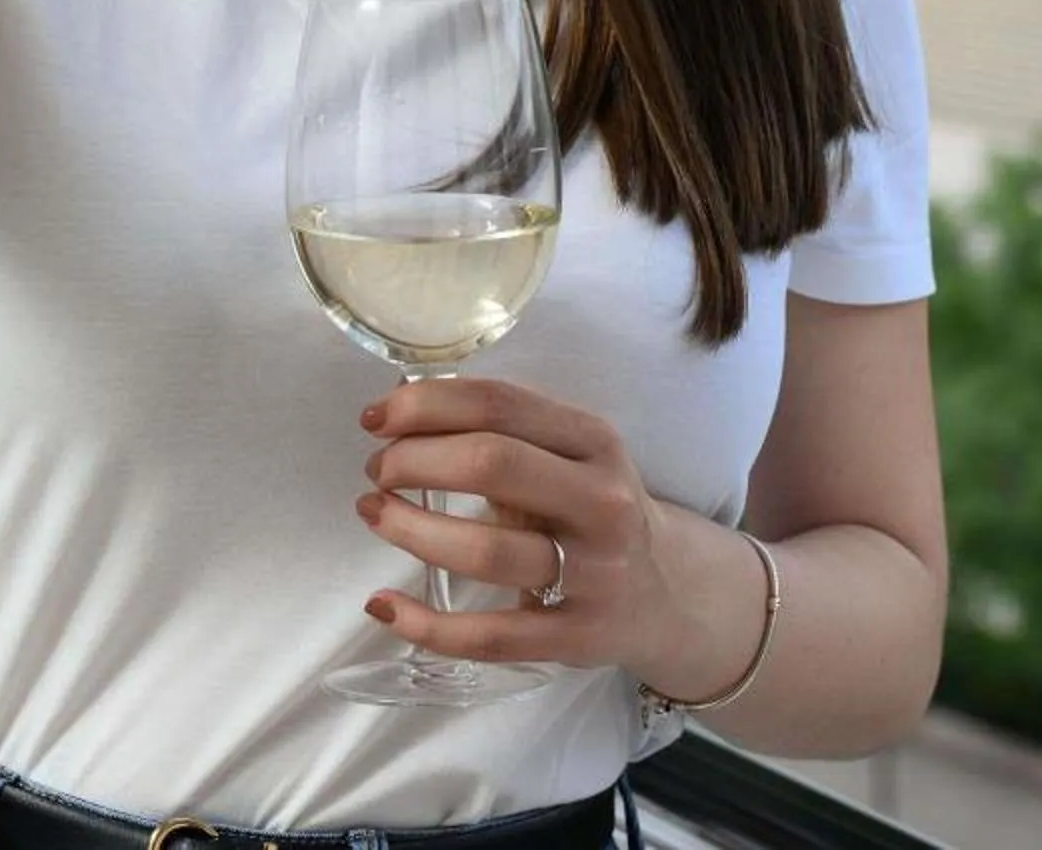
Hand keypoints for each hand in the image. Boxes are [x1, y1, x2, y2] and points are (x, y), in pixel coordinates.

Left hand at [355, 375, 692, 676]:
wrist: (666, 591)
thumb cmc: (588, 510)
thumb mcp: (569, 457)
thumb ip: (502, 433)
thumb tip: (397, 416)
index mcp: (593, 441)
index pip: (498, 404)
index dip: (425, 405)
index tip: (377, 418)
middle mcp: (600, 501)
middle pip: (491, 464)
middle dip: (414, 461)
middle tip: (378, 470)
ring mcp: (593, 573)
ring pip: (486, 551)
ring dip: (411, 529)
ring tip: (375, 514)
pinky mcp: (577, 636)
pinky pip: (491, 635)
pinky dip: (426, 625)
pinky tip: (384, 606)